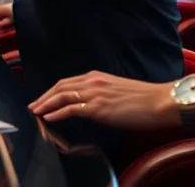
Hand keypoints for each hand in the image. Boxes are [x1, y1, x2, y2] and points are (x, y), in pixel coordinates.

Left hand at [29, 71, 179, 130]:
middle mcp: (93, 82)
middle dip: (44, 96)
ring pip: (62, 96)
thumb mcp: (118, 91)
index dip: (53, 91)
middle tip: (32, 106)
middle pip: (60, 87)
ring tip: (35, 112)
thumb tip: (93, 106)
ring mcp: (95, 94)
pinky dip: (57, 113)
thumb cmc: (146, 100)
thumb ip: (103, 95)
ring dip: (45, 104)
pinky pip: (71, 109)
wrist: (161, 101)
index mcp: (98, 77)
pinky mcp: (98, 108)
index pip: (68, 82)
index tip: (43, 98)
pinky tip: (48, 118)